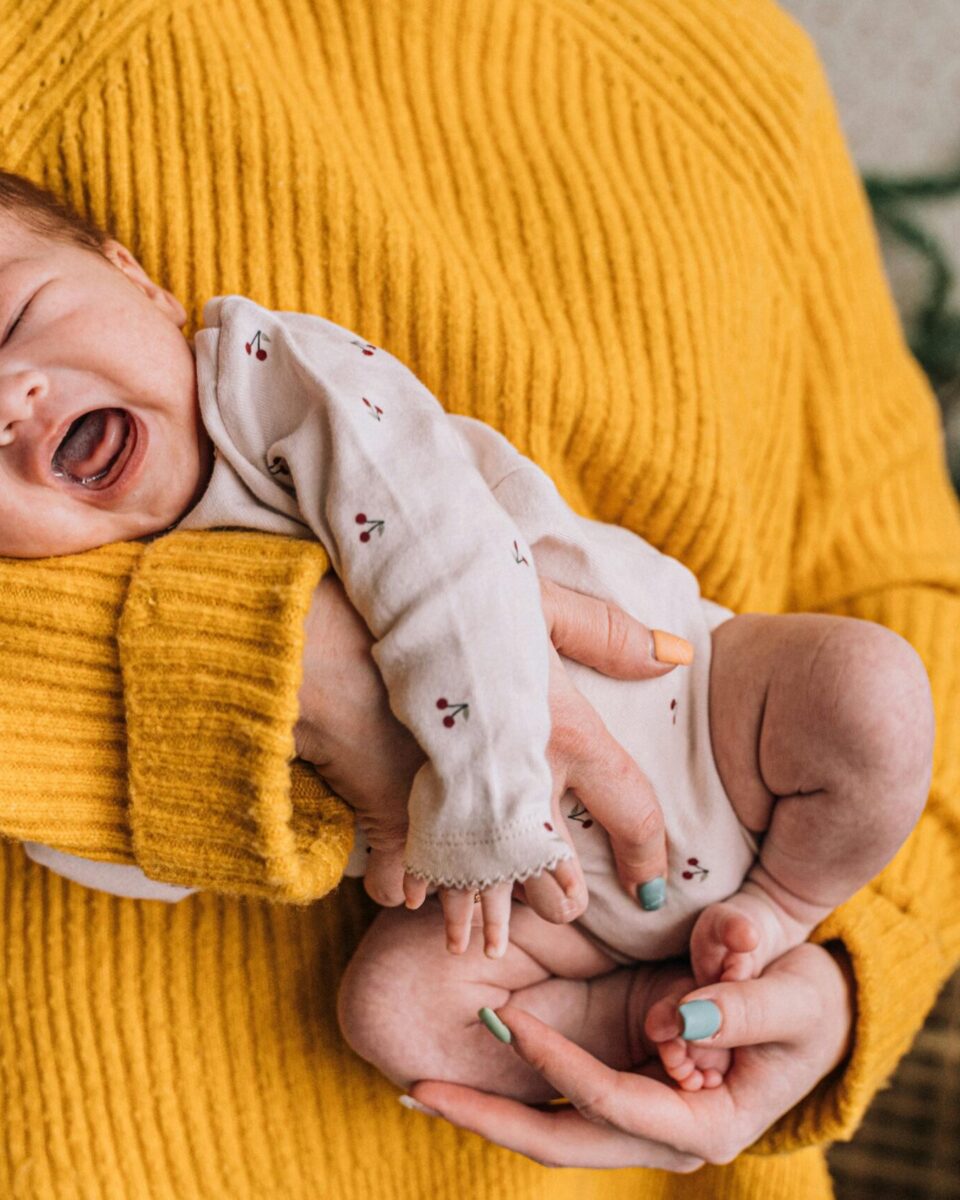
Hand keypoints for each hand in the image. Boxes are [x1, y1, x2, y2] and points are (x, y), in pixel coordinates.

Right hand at [293, 572, 688, 955]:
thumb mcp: (537, 601)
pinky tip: (407, 901)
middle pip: (552, 869)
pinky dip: (405, 887)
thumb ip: (606, 631)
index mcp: (566, 735)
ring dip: (481, 915)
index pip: (632, 808)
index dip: (647, 852)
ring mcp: (456, 808)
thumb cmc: (448, 605)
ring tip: (477, 945)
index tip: (650, 885)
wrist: (346, 628)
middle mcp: (520, 783)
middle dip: (557, 900)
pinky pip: (404, 873)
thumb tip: (678, 656)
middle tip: (563, 914)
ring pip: (480, 884)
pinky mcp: (395, 814)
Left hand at [408, 942, 855, 1170]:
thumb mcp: (795, 995)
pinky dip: (513, 1091)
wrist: (813, 1016)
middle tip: (420, 1088)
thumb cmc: (810, 1004)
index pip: (614, 1102)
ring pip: (556, 1130)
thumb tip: (684, 1019)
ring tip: (420, 1087)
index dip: (559, 1066)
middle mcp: (667, 1137)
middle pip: (566, 1139)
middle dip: (491, 1116)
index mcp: (708, 1125)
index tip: (508, 1021)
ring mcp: (643, 1121)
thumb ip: (747, 1004)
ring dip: (489, 1110)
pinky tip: (459, 1079)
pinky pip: (562, 1103)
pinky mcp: (629, 1095)